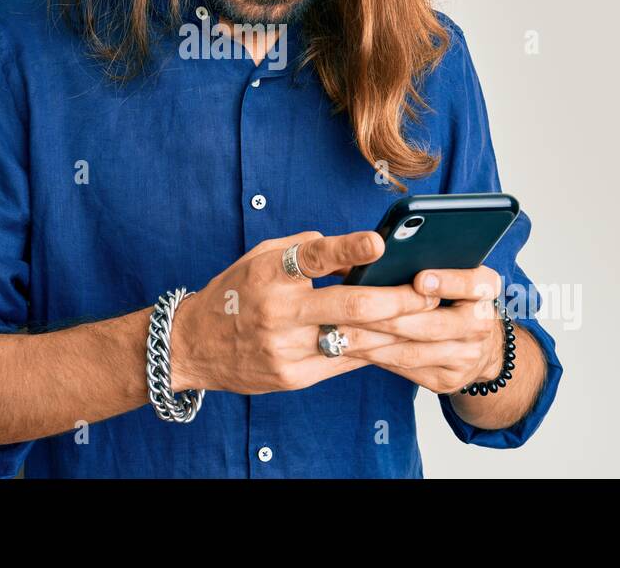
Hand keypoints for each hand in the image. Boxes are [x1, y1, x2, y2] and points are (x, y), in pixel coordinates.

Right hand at [168, 230, 442, 394]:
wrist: (190, 346)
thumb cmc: (234, 293)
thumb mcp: (259, 258)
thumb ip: (303, 249)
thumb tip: (354, 251)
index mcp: (269, 272)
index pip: (313, 256)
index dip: (348, 248)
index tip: (379, 242)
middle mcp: (277, 310)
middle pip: (348, 306)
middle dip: (396, 300)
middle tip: (428, 292)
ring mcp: (284, 347)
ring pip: (352, 339)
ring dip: (393, 329)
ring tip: (424, 319)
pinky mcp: (290, 376)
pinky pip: (341, 361)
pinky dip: (369, 350)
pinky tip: (394, 341)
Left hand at [340, 266, 505, 394]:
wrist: (479, 343)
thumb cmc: (449, 293)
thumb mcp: (449, 269)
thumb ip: (423, 258)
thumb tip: (378, 247)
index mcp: (485, 287)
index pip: (472, 283)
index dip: (446, 282)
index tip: (419, 279)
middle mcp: (482, 323)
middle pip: (434, 323)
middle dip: (389, 316)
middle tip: (351, 309)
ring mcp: (466, 356)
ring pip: (413, 351)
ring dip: (371, 342)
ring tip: (338, 331)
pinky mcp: (448, 380)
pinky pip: (405, 369)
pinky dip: (374, 358)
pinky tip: (350, 348)